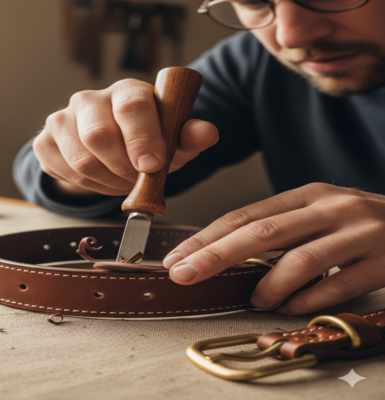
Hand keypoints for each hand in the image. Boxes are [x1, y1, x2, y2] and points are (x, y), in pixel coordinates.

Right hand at [33, 79, 217, 195]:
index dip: (143, 138)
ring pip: (81, 160)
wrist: (109, 147)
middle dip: (123, 169)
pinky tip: (100, 179)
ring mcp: (62, 118)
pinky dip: (86, 186)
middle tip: (137, 180)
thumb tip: (207, 133)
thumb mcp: (173, 140)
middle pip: (98, 136)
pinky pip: (62, 171)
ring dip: (107, 182)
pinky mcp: (44, 141)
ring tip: (122, 182)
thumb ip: (189, 136)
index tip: (152, 166)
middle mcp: (89, 99)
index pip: (131, 106)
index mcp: (126, 92)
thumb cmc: (146, 141)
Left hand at [163, 183, 384, 314]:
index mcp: (305, 195)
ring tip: (254, 299)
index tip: (176, 258)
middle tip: (185, 275)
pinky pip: (339, 285)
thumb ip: (278, 231)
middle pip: (262, 232)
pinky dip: (308, 300)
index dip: (206, 237)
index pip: (244, 215)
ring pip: (301, 259)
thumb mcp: (316, 215)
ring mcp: (360, 232)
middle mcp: (330, 207)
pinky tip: (291, 308)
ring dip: (269, 285)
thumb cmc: (357, 224)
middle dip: (216, 255)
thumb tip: (222, 257)